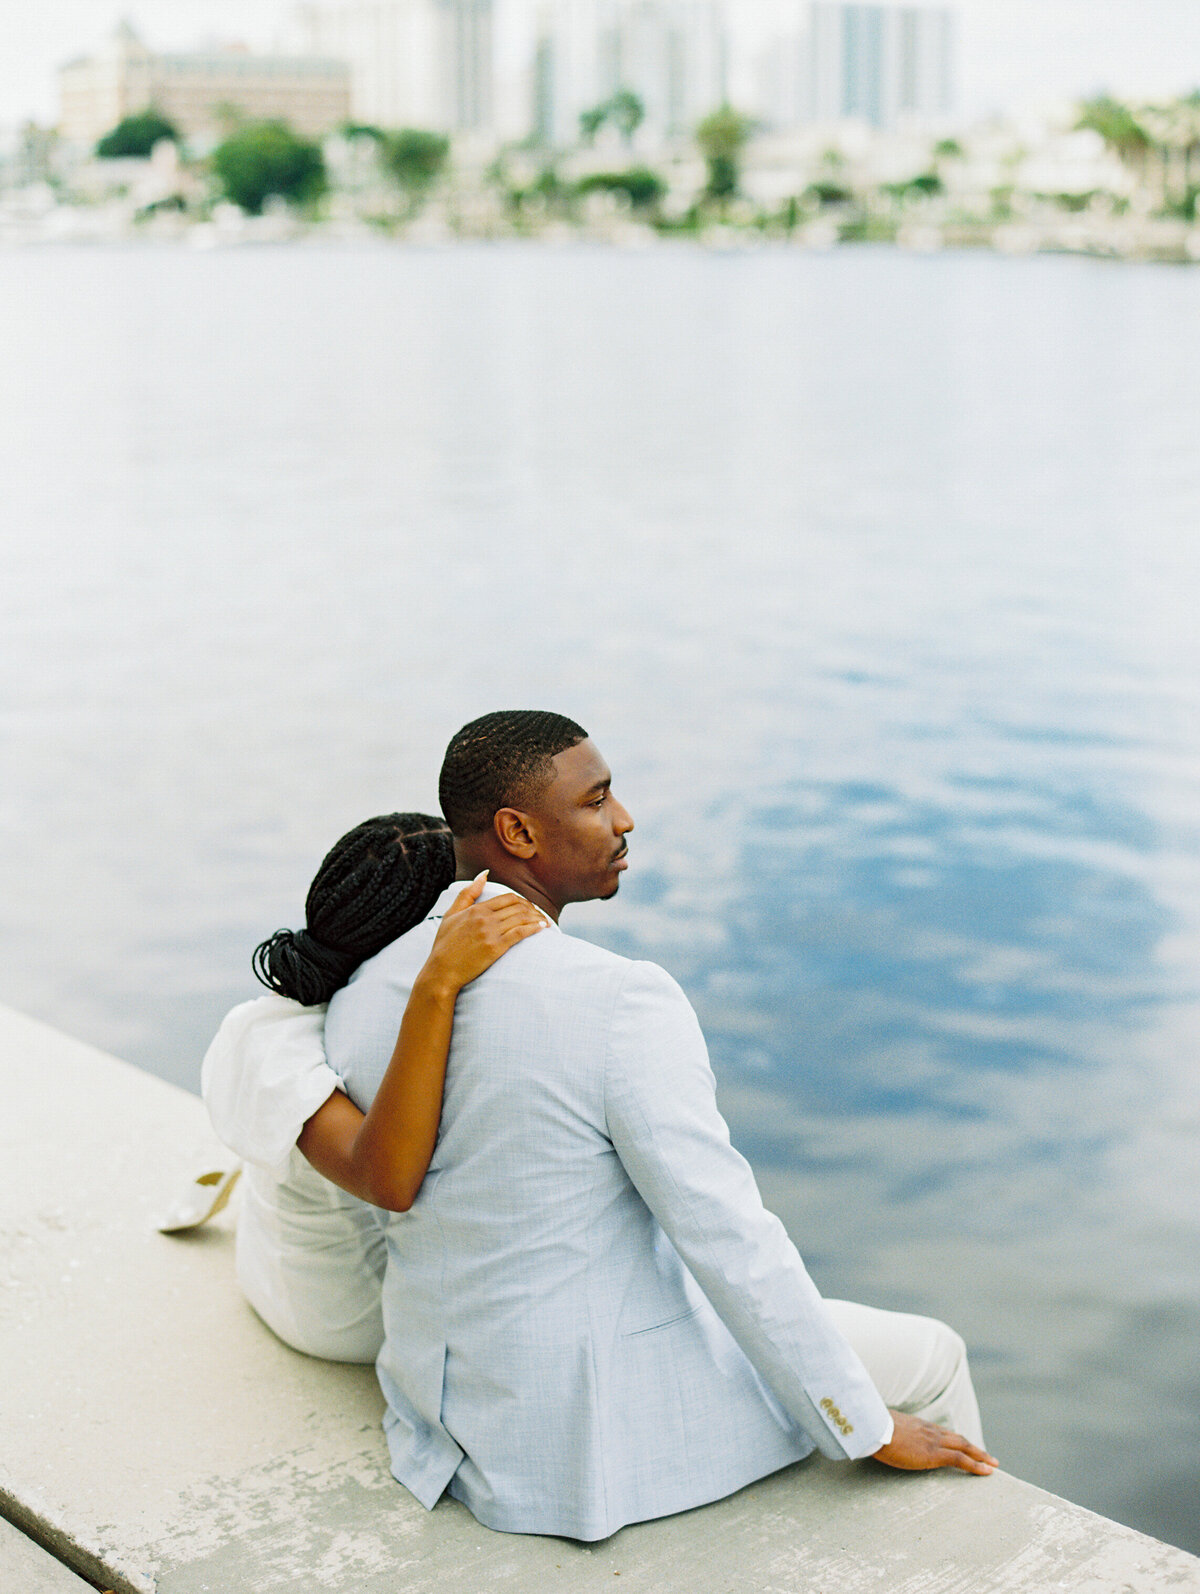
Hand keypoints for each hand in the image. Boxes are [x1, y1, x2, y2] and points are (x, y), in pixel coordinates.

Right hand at [419, 872, 544, 995]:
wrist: (441, 972)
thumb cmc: (444, 945)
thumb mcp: (451, 914)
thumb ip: (467, 893)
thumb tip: (484, 874)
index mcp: (476, 909)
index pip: (508, 898)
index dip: (523, 901)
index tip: (529, 908)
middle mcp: (485, 918)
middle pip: (518, 907)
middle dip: (533, 909)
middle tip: (540, 915)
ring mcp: (491, 933)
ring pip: (521, 918)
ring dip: (537, 918)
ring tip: (545, 922)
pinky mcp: (495, 948)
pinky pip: (520, 933)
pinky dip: (533, 928)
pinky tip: (541, 928)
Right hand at [872, 1411, 997, 1475]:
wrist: (872, 1427)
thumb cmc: (872, 1429)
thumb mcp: (882, 1429)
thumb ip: (889, 1433)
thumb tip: (881, 1438)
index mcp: (918, 1426)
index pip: (943, 1433)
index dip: (955, 1440)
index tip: (965, 1446)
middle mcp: (929, 1431)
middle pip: (958, 1439)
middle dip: (975, 1448)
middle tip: (989, 1458)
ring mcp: (933, 1441)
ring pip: (964, 1447)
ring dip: (980, 1456)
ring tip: (992, 1465)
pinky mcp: (934, 1454)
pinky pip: (960, 1459)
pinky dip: (976, 1465)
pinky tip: (986, 1472)